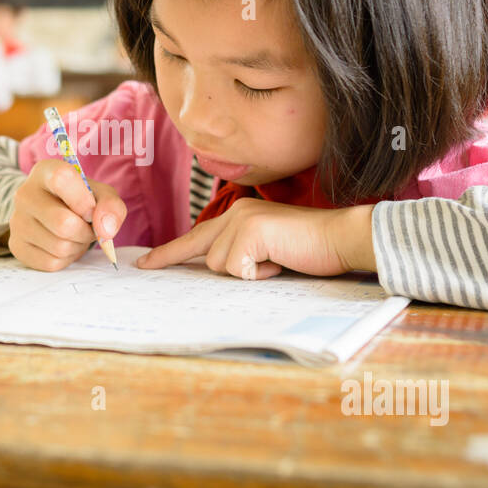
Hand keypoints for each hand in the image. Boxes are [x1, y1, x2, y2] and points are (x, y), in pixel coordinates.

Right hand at [8, 159, 125, 270]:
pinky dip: (65, 259)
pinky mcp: (17, 246)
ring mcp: (17, 221)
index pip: (61, 179)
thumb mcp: (102, 195)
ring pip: (59, 246)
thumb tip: (105, 230)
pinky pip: (51, 262)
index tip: (91, 211)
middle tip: (88, 228)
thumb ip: (110, 206)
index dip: (83, 200)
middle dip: (86, 232)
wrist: (55, 213)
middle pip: (63, 223)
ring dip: (77, 246)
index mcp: (45, 171)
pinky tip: (64, 246)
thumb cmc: (81, 200)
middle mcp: (25, 194)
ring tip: (75, 235)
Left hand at [136, 199, 375, 278]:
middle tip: (149, 267)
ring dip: (249, 274)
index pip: (199, 237)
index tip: (146, 263)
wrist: (341, 238)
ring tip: (276, 262)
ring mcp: (243, 220)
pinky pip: (239, 268)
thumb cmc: (311, 249)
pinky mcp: (252, 232)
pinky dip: (260, 274)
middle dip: (181, 259)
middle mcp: (238, 213)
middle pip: (205, 253)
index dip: (171, 252)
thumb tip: (221, 272)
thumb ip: (245, 256)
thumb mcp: (269, 252)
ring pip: (222, 265)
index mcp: (241, 216)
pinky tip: (280, 262)